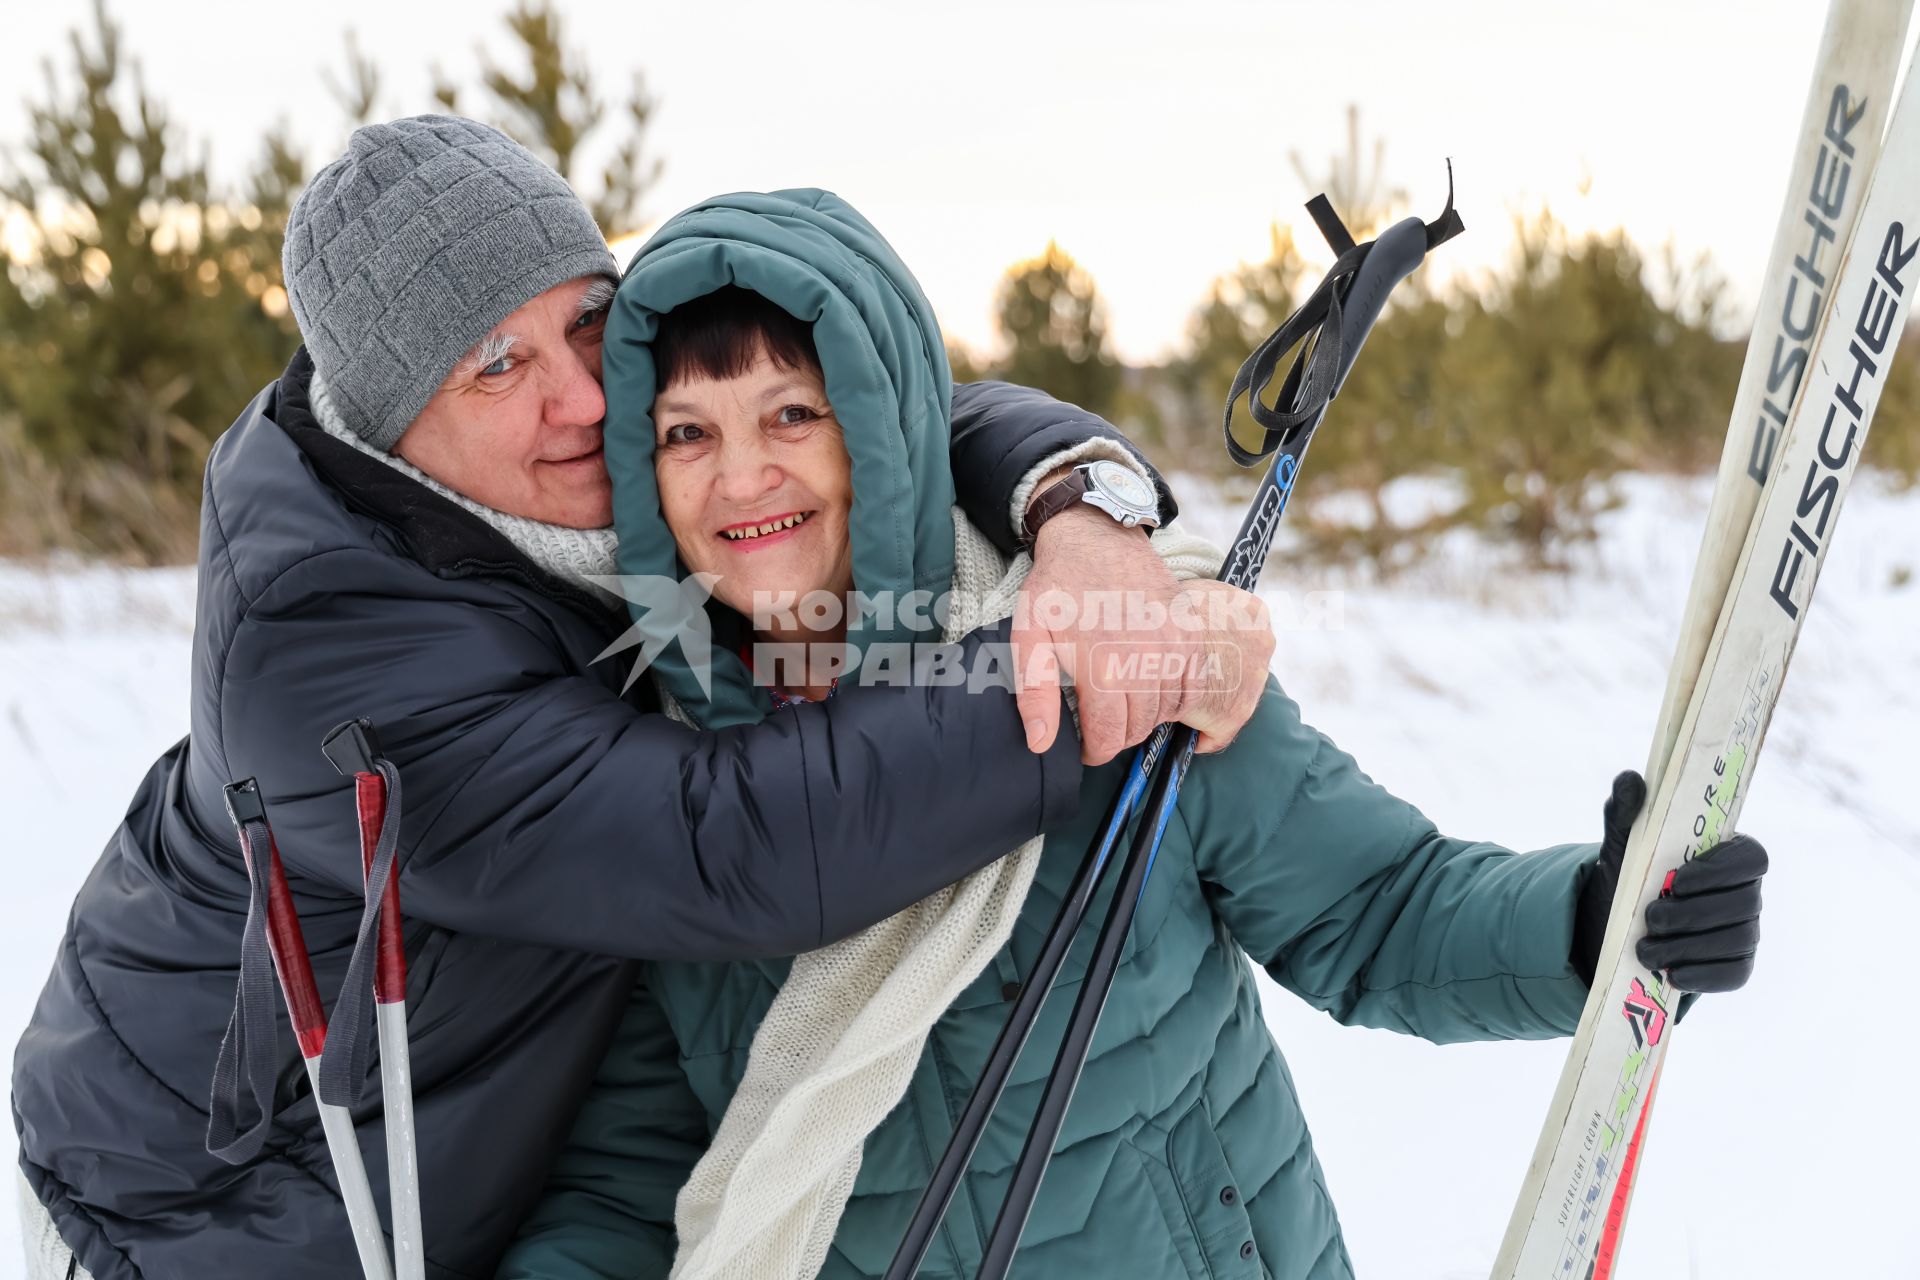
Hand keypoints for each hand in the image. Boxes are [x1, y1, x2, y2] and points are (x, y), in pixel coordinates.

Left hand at [1012, 507, 1274, 764]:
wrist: (1098, 537)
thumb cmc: (1059, 589)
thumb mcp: (1029, 635)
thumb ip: (1035, 693)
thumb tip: (1041, 744)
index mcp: (1102, 666)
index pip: (1108, 738)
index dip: (1094, 751)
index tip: (1085, 746)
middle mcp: (1145, 660)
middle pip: (1139, 729)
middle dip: (1117, 735)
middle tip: (1100, 721)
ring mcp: (1175, 647)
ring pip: (1166, 712)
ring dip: (1145, 717)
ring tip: (1122, 703)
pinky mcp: (1191, 635)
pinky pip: (1193, 689)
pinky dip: (1175, 698)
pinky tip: (1152, 688)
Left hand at [1571, 771, 1767, 993]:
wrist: (1617, 923)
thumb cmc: (1631, 875)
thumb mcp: (1621, 845)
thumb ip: (1624, 812)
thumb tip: (1630, 779)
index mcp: (1729, 855)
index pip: (1753, 857)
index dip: (1721, 870)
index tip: (1678, 879)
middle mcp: (1747, 893)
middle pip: (1744, 904)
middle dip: (1694, 914)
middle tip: (1651, 918)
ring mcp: (1746, 931)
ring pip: (1735, 940)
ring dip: (1688, 946)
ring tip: (1645, 950)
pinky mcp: (1736, 966)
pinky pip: (1734, 974)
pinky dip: (1703, 976)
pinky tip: (1671, 975)